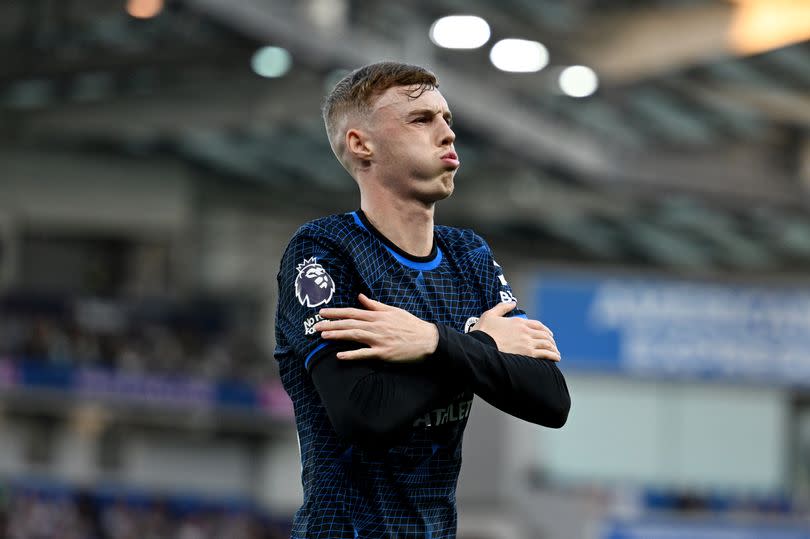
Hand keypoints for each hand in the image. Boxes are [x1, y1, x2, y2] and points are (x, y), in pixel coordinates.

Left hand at [314, 293, 438, 361]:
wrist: (428, 340)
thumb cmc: (411, 325)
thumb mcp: (394, 311)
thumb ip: (375, 305)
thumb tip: (360, 296)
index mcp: (378, 315)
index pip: (352, 312)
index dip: (336, 312)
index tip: (322, 312)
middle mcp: (377, 326)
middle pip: (350, 323)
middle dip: (331, 324)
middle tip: (315, 326)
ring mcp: (380, 339)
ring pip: (354, 336)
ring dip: (338, 335)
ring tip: (323, 337)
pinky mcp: (384, 353)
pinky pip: (365, 354)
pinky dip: (352, 354)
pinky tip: (340, 355)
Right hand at [472, 302, 560, 360]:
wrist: (481, 346)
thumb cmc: (483, 331)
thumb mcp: (490, 314)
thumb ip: (502, 307)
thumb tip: (513, 303)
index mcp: (518, 322)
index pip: (537, 325)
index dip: (545, 330)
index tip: (549, 335)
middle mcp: (525, 331)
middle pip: (544, 335)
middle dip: (551, 341)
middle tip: (553, 346)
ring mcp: (527, 342)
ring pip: (547, 344)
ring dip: (553, 349)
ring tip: (556, 354)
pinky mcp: (527, 353)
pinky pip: (545, 354)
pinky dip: (552, 355)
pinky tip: (556, 358)